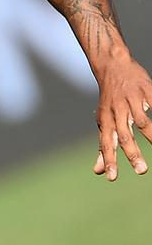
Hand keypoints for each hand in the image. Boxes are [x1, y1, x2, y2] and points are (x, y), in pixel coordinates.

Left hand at [92, 56, 151, 179]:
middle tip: (142, 171)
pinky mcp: (145, 90)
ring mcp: (131, 100)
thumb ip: (104, 147)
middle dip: (132, 154)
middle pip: (124, 136)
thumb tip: (98, 171)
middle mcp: (116, 112)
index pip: (106, 144)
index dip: (108, 161)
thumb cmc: (110, 100)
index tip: (112, 177)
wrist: (113, 67)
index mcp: (106, 121)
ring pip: (142, 122)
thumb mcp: (104, 122)